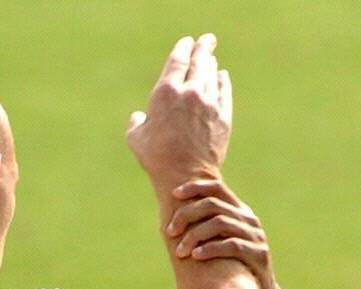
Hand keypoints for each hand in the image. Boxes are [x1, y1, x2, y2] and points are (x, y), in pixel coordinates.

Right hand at [126, 34, 231, 190]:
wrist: (186, 176)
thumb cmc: (156, 158)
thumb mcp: (136, 138)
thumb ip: (136, 122)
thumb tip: (139, 117)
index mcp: (165, 92)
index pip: (177, 60)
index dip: (183, 48)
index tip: (187, 42)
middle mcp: (190, 92)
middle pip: (199, 61)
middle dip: (203, 48)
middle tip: (207, 40)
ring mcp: (209, 103)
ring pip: (212, 75)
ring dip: (211, 64)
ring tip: (210, 58)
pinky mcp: (223, 116)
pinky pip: (224, 92)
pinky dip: (223, 82)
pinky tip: (221, 76)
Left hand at [166, 179, 279, 288]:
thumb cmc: (231, 267)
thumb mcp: (220, 242)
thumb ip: (206, 227)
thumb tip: (172, 219)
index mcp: (240, 211)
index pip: (217, 188)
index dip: (195, 187)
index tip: (174, 194)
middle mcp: (249, 219)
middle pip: (213, 205)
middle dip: (187, 215)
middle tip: (170, 232)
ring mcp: (255, 236)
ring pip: (220, 223)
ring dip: (194, 236)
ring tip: (179, 252)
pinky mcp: (258, 254)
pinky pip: (231, 245)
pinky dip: (211, 249)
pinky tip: (196, 256)